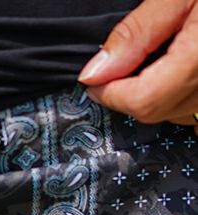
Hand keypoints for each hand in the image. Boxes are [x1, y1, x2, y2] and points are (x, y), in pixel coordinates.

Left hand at [77, 0, 197, 135]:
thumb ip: (137, 34)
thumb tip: (97, 72)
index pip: (142, 101)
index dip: (111, 93)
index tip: (94, 79)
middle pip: (156, 111)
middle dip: (129, 93)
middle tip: (119, 65)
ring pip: (177, 114)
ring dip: (156, 94)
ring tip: (158, 56)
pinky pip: (197, 112)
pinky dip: (181, 98)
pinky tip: (178, 72)